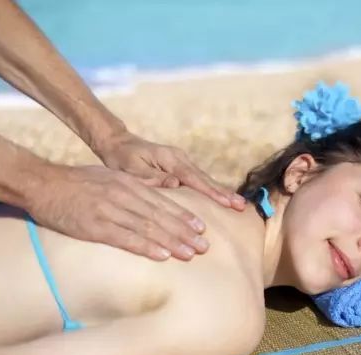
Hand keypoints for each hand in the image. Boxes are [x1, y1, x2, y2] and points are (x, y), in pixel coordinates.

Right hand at [26, 164, 211, 260]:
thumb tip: (158, 194)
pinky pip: (125, 238)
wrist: (42, 183)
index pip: (163, 202)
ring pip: (148, 228)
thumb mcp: (111, 177)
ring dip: (172, 242)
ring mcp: (110, 211)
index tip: (201, 228)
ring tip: (190, 253)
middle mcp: (124, 196)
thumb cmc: (78, 182)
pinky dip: (146, 247)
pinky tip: (162, 255)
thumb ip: (135, 187)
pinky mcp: (95, 227)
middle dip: (185, 232)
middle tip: (204, 246)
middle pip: (161, 216)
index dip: (183, 216)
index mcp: (129, 184)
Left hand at [95, 131, 245, 210]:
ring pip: (205, 179)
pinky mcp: (181, 167)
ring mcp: (182, 162)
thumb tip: (176, 184)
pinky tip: (222, 199)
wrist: (118, 143)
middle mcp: (180, 159)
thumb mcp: (131, 169)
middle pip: (205, 179)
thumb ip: (152, 177)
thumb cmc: (122, 158)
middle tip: (242, 206)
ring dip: (221, 192)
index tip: (227, 203)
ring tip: (238, 205)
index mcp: (170, 159)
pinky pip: (199, 180)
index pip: (194, 178)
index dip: (211, 192)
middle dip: (224, 193)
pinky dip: (211, 190)